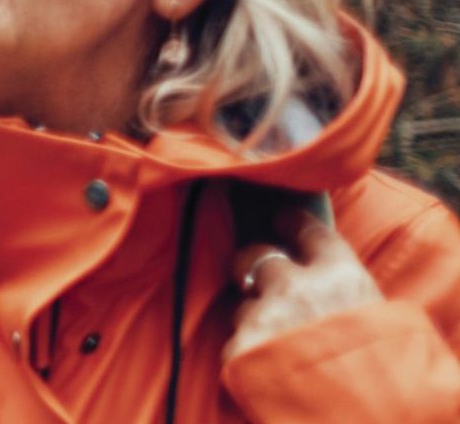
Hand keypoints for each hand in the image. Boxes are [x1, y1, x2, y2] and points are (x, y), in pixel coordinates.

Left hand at [226, 208, 383, 361]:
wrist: (369, 421)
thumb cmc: (386, 376)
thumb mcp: (381, 323)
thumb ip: (348, 295)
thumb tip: (327, 277)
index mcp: (342, 276)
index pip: (306, 229)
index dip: (289, 223)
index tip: (280, 219)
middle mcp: (298, 287)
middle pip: (256, 256)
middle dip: (254, 266)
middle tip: (258, 278)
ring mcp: (266, 316)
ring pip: (242, 304)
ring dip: (253, 319)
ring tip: (278, 347)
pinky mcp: (242, 349)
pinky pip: (235, 344)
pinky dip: (246, 357)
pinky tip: (266, 372)